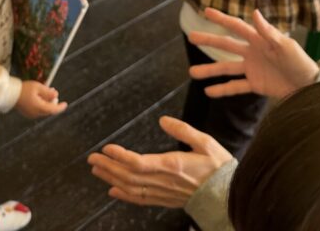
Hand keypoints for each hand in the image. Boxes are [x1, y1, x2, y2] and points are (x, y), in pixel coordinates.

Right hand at [15, 80, 66, 118]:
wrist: (9, 94)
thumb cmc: (23, 89)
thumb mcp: (37, 87)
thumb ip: (48, 92)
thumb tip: (56, 94)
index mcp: (39, 107)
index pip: (53, 110)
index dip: (60, 107)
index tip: (65, 104)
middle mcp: (36, 113)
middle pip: (49, 110)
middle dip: (53, 102)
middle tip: (53, 92)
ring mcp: (31, 114)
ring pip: (43, 110)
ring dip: (47, 102)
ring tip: (46, 92)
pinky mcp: (27, 113)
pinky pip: (37, 110)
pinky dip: (41, 104)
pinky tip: (39, 96)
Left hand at [87, 116, 231, 208]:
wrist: (228, 195)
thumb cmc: (218, 167)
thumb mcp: (205, 142)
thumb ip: (183, 130)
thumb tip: (163, 120)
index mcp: (172, 165)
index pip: (138, 162)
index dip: (119, 156)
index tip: (105, 148)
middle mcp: (164, 181)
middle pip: (128, 176)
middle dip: (108, 167)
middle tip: (91, 159)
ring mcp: (163, 193)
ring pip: (131, 188)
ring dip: (111, 179)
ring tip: (97, 171)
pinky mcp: (165, 200)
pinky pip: (140, 200)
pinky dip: (124, 196)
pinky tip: (112, 191)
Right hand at [189, 8, 318, 98]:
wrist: (310, 87)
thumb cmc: (300, 63)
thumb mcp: (286, 46)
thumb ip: (268, 32)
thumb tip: (254, 12)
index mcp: (259, 40)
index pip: (237, 27)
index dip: (221, 19)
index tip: (206, 12)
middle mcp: (253, 52)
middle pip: (226, 45)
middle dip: (209, 41)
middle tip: (191, 37)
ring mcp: (252, 68)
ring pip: (226, 68)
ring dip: (210, 70)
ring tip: (192, 71)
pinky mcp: (255, 84)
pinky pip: (236, 87)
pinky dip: (222, 89)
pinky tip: (208, 91)